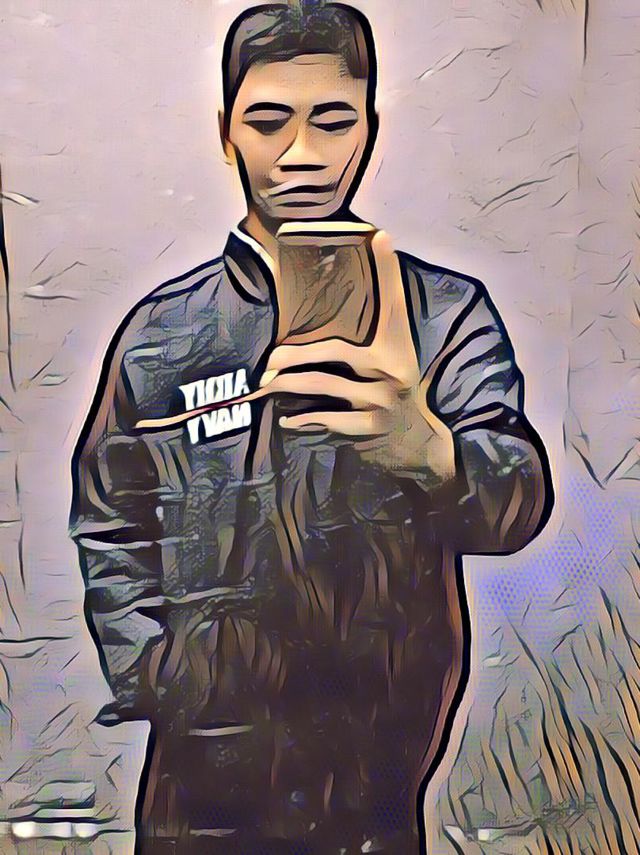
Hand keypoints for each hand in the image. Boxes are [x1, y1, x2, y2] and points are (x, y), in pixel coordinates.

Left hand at [259, 230, 455, 484]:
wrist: (415, 436)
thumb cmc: (393, 383)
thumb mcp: (393, 350)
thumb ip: (378, 315)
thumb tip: (373, 251)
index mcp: (397, 345)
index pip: (392, 302)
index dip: (388, 270)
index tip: (382, 236)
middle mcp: (393, 369)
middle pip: (334, 351)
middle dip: (293, 354)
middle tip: (266, 356)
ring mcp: (383, 400)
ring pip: (324, 384)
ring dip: (288, 384)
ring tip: (262, 383)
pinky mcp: (371, 427)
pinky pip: (330, 418)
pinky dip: (306, 419)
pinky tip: (286, 418)